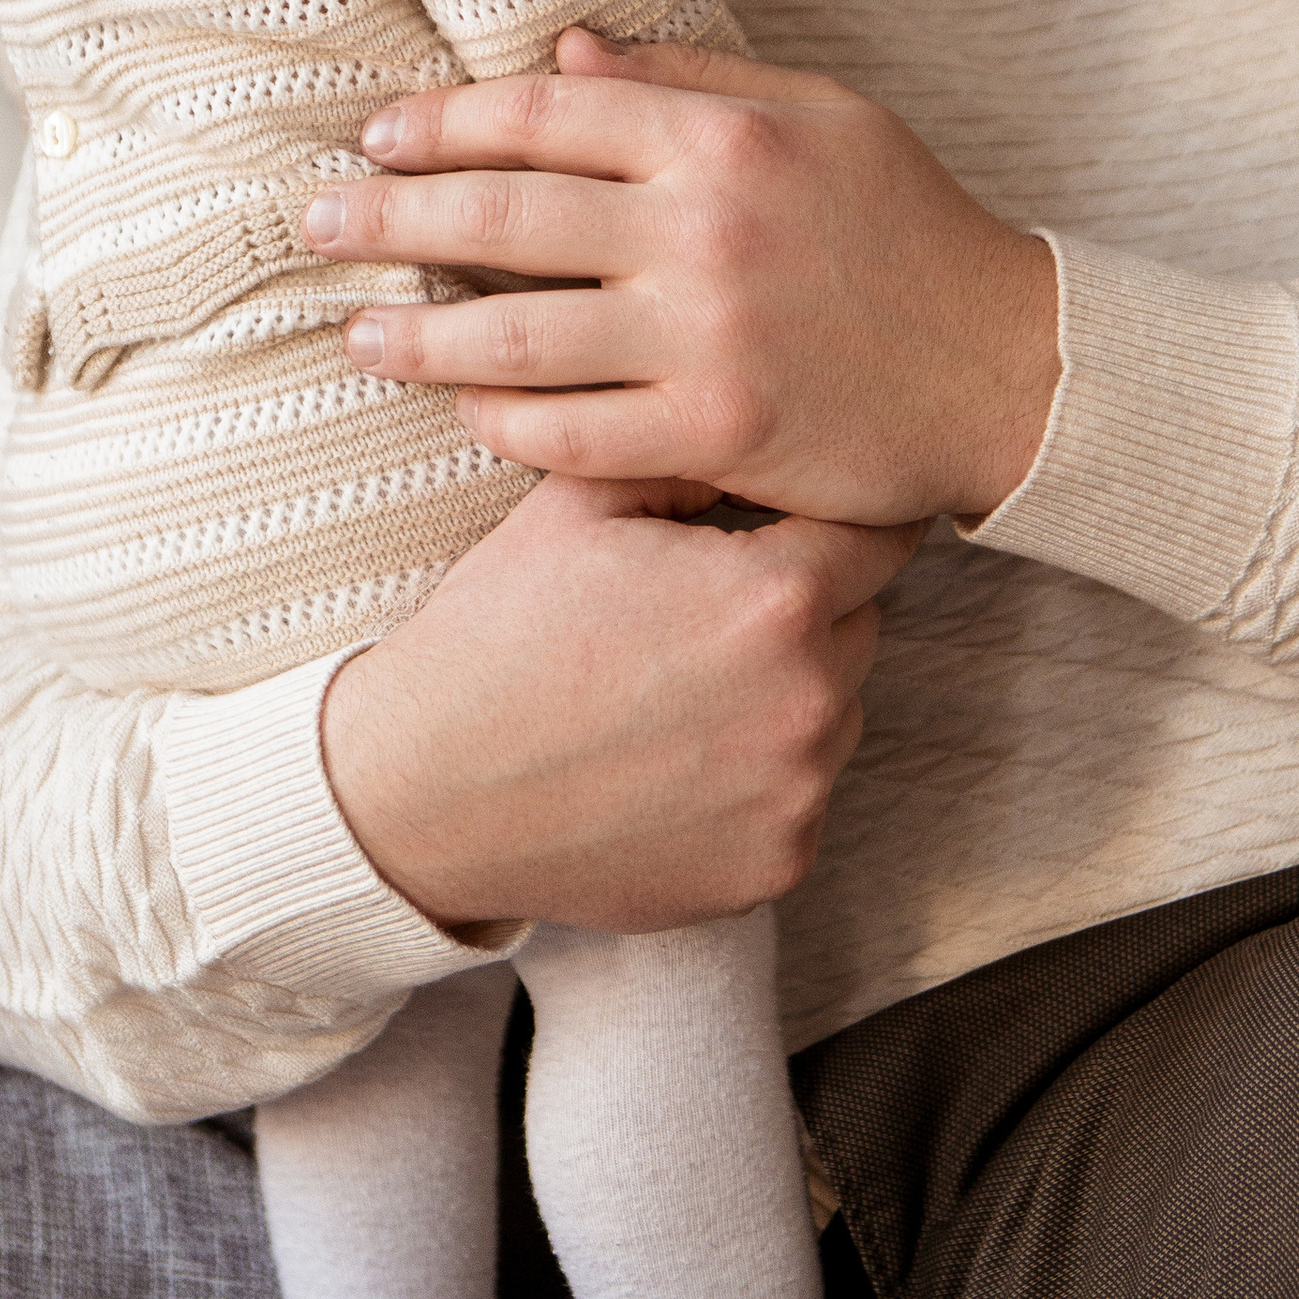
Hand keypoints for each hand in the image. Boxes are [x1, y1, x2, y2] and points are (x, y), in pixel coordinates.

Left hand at [299, 31, 1061, 524]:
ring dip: (414, 336)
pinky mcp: (716, 436)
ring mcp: (705, 341)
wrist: (1011, 364)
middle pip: (500, 219)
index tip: (376, 133)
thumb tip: (559, 58)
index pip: (541, 118)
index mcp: (723, 139)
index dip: (440, 122)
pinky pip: (571, 433)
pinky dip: (501, 421)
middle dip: (386, 216)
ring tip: (354, 332)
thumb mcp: (820, 114)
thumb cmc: (912, 226)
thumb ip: (689, 80)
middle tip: (312, 220)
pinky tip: (461, 408)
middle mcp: (703, 233)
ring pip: (513, 337)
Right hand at [319, 471, 921, 932]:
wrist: (425, 789)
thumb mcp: (581, 502)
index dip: (833, 518)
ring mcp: (798, 794)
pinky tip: (672, 761)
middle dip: (803, 606)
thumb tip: (762, 431)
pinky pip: (799, 797)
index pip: (873, 535)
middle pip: (858, 624)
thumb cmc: (499, 633)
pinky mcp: (777, 866)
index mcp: (775, 599)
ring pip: (835, 711)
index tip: (801, 522)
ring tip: (678, 687)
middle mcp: (809, 700)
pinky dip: (757, 778)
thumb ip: (690, 452)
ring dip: (786, 693)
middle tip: (706, 609)